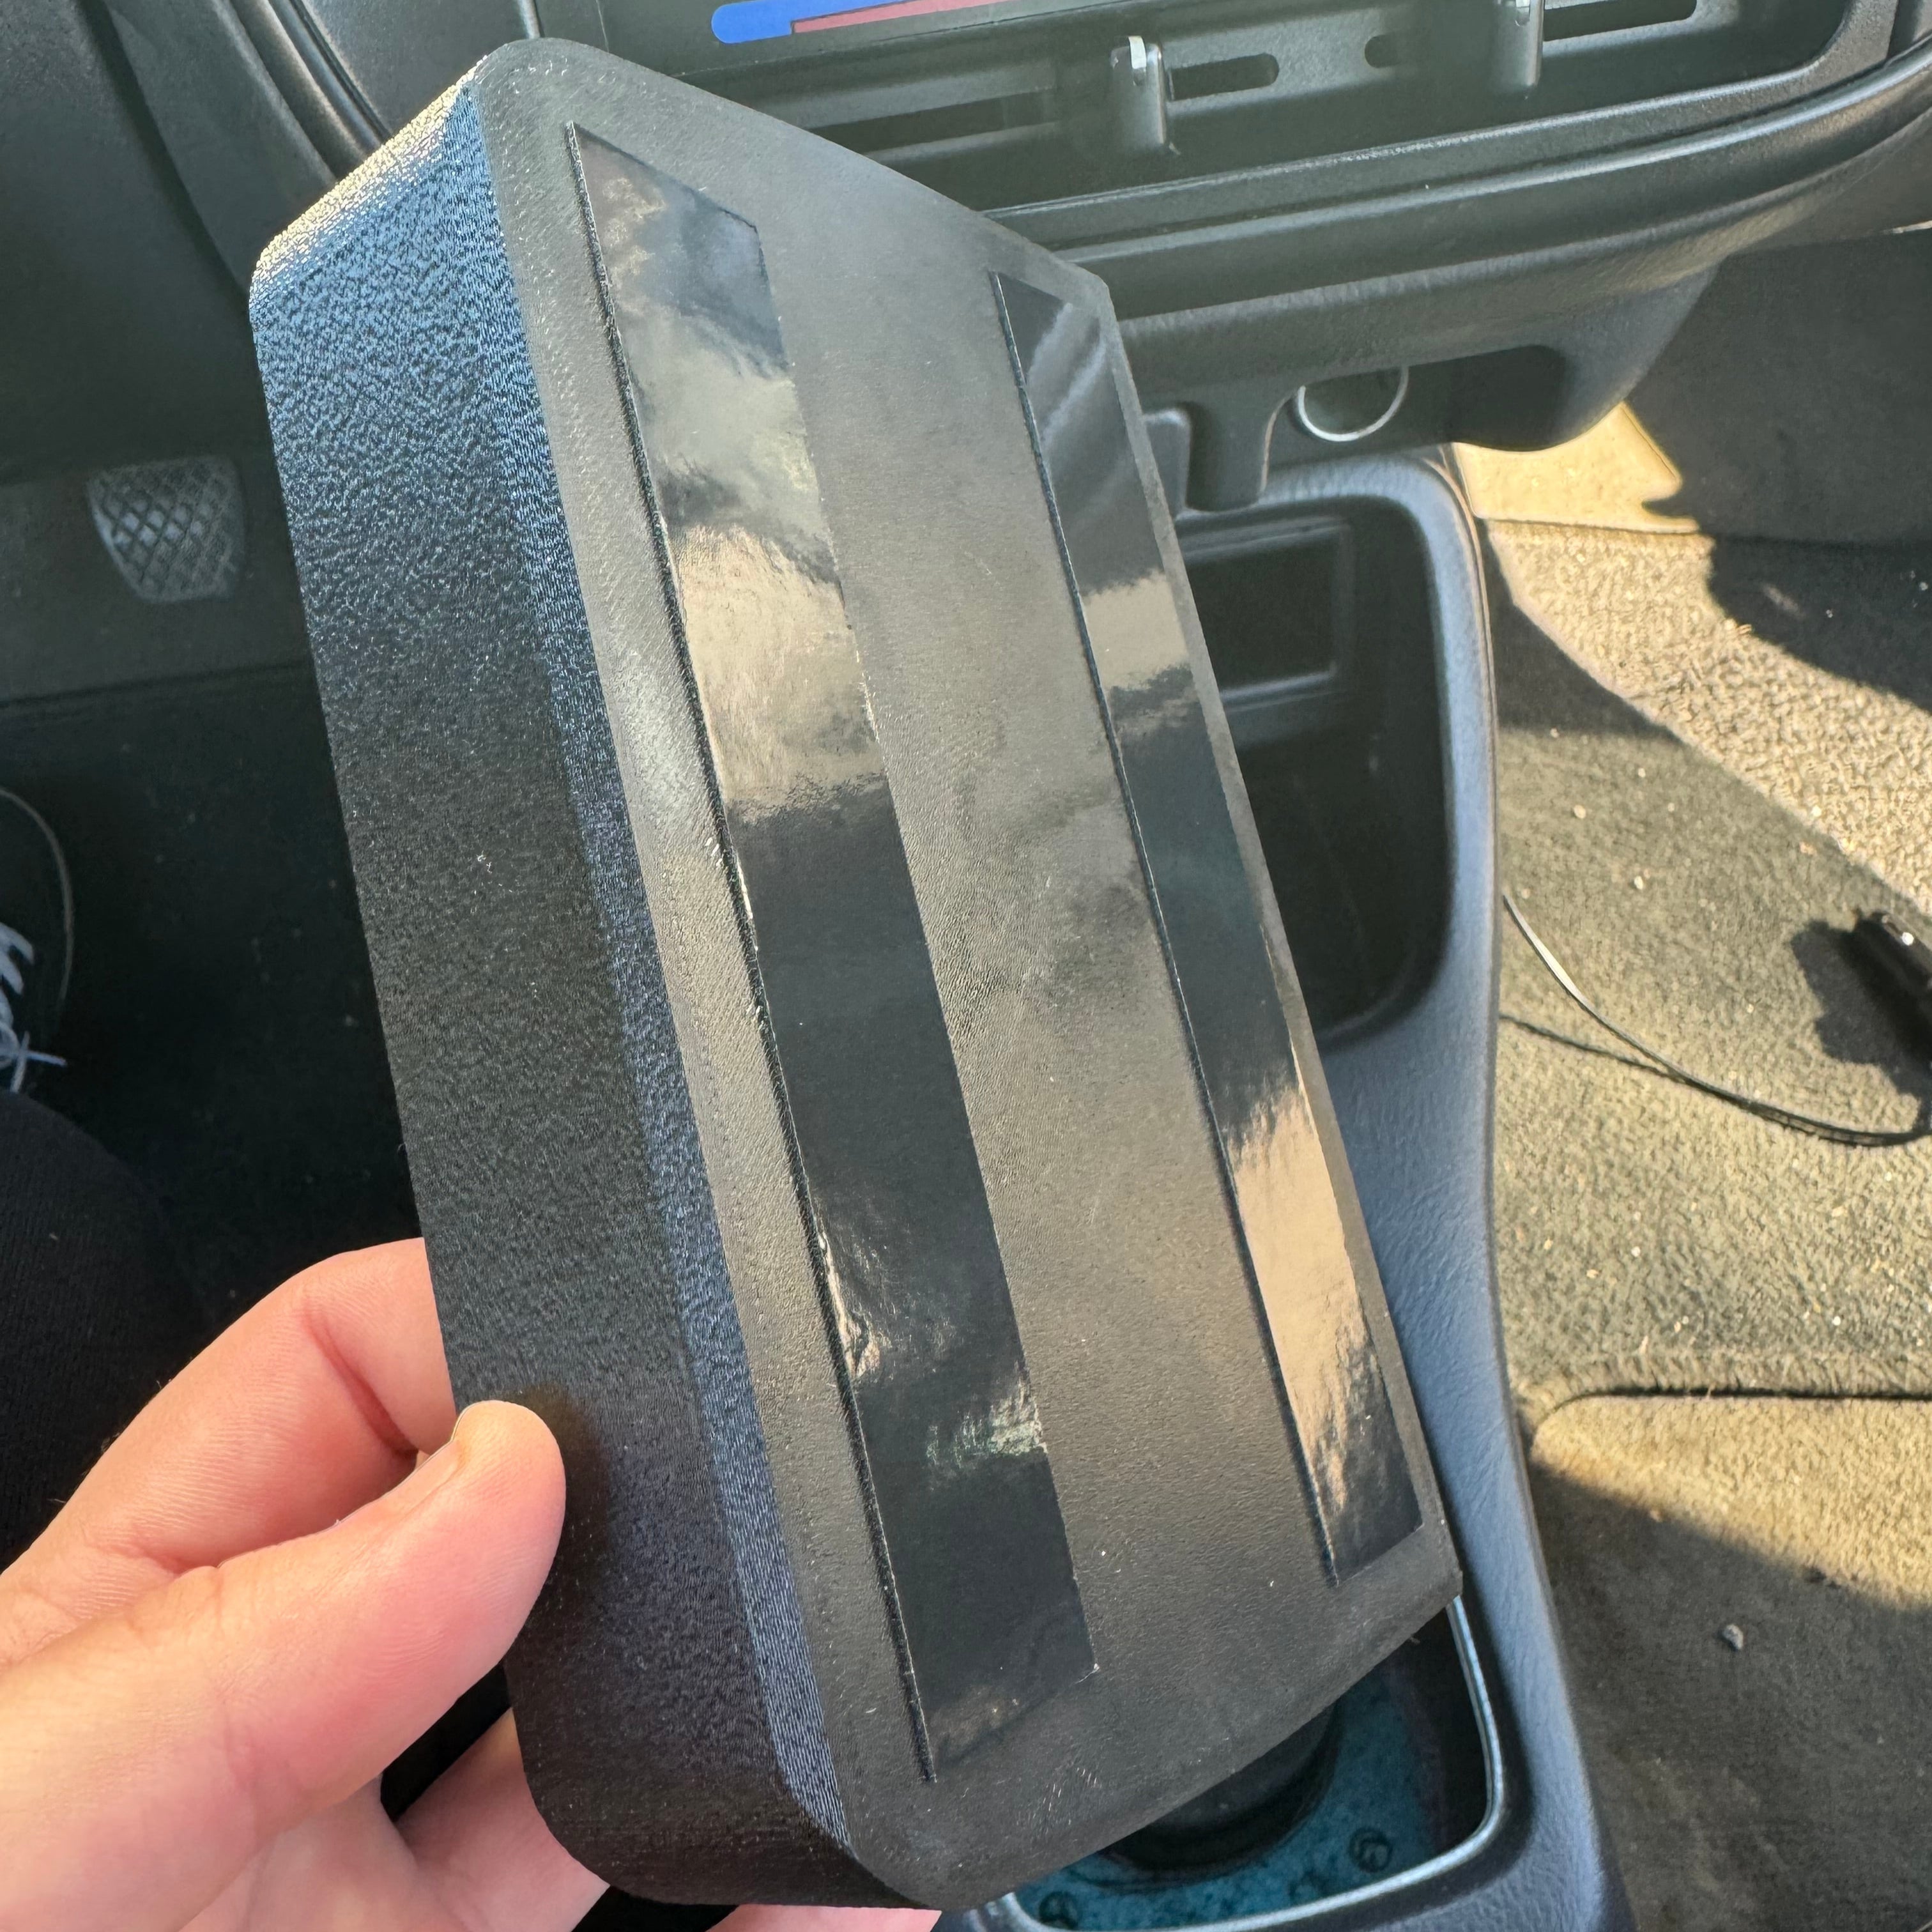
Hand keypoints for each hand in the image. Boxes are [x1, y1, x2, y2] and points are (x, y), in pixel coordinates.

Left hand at [0, 1240, 938, 1931]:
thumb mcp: (22, 1823)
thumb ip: (235, 1655)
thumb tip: (496, 1480)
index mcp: (139, 1629)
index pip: (332, 1373)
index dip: (468, 1313)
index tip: (601, 1345)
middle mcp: (271, 1738)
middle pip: (495, 1543)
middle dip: (615, 1500)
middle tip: (737, 1495)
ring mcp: (366, 1893)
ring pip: (584, 1745)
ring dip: (713, 1703)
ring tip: (815, 1661)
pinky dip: (767, 1907)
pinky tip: (850, 1888)